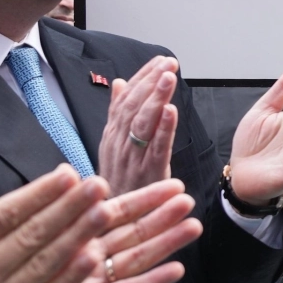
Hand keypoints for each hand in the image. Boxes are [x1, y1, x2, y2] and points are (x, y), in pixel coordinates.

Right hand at [0, 167, 188, 282]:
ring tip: (106, 212)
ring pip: (43, 265)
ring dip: (78, 236)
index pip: (1, 216)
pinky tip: (92, 261)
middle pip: (29, 235)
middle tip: (99, 185)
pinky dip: (69, 281)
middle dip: (68, 207)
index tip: (66, 175)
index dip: (37, 193)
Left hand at [27, 181, 200, 282]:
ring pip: (131, 258)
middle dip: (158, 214)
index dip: (141, 197)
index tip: (169, 182)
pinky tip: (175, 271)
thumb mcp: (1, 231)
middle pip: (127, 231)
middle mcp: (80, 258)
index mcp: (65, 236)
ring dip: (163, 242)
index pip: (109, 210)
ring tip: (193, 225)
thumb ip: (36, 205)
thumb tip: (68, 172)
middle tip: (187, 197)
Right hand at [98, 56, 178, 193]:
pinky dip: (164, 128)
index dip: (142, 77)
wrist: (112, 221)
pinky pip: (156, 148)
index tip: (159, 61)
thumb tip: (121, 83)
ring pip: (142, 123)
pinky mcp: (147, 173)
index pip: (126, 98)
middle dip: (151, 81)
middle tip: (169, 64)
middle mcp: (119, 142)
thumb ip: (117, 114)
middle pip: (133, 107)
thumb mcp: (113, 146)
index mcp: (111, 134)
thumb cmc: (118, 182)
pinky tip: (171, 111)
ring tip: (169, 78)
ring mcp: (132, 158)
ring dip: (156, 98)